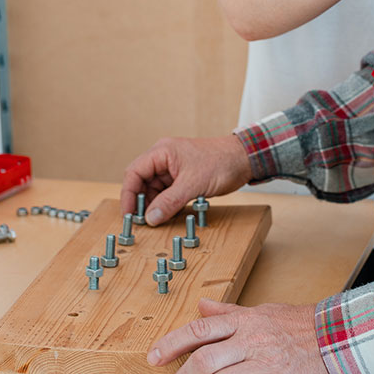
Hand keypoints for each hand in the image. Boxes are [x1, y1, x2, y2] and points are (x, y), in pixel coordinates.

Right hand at [120, 135, 251, 224]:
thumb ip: (170, 202)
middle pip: (142, 182)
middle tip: (142, 221)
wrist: (244, 159)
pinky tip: (169, 215)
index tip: (129, 213)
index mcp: (162, 152)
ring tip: (157, 220)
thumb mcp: (193, 184)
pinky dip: (166, 204)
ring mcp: (173, 167)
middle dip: (141, 202)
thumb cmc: (221, 162)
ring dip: (155, 205)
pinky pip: (167, 192)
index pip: (134, 172)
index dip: (129, 194)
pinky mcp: (182, 177)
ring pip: (154, 189)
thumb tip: (151, 218)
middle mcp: (164, 158)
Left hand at [148, 298, 336, 373]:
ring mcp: (265, 365)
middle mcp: (252, 341)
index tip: (154, 357)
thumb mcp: (262, 312)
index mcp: (245, 321)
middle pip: (205, 361)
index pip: (200, 329)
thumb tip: (202, 305)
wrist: (337, 339)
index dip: (172, 344)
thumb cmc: (299, 326)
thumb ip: (230, 312)